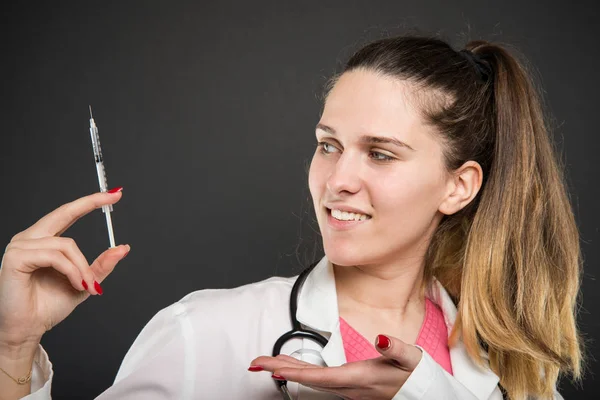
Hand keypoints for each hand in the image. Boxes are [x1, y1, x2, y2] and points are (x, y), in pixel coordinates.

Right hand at [0, 190, 128, 348]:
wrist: (28, 329)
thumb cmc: (47, 306)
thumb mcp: (84, 282)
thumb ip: (101, 265)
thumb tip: (123, 248)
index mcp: (44, 241)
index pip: (67, 213)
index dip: (90, 202)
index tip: (114, 194)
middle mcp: (30, 238)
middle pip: (64, 212)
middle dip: (90, 202)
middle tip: (115, 196)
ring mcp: (20, 246)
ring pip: (66, 244)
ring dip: (83, 267)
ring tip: (86, 285)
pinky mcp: (15, 258)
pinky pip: (55, 256)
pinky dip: (71, 270)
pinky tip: (76, 284)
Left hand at [249, 334, 421, 399]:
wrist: (424, 394)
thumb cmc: (415, 376)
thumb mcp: (410, 359)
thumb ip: (395, 348)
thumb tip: (380, 338)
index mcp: (357, 378)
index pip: (318, 376)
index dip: (293, 371)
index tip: (271, 366)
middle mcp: (348, 387)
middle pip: (308, 379)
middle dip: (280, 369)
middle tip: (255, 362)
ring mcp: (348, 389)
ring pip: (312, 380)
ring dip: (289, 370)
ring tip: (269, 361)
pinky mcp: (350, 387)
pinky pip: (319, 380)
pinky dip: (303, 373)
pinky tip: (294, 367)